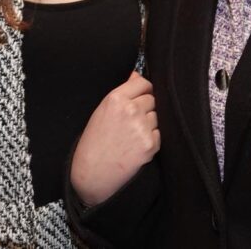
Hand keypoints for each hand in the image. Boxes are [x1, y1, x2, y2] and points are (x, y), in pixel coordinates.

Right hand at [71, 71, 159, 206]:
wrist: (91, 174)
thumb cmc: (93, 142)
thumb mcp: (101, 111)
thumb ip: (122, 92)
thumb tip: (137, 75)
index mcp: (115, 99)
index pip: (143, 82)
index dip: (143, 89)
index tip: (141, 95)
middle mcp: (130, 110)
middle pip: (152, 98)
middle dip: (146, 107)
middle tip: (132, 121)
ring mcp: (142, 127)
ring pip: (156, 116)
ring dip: (149, 123)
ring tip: (131, 135)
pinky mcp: (150, 144)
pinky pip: (159, 134)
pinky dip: (151, 139)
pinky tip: (135, 145)